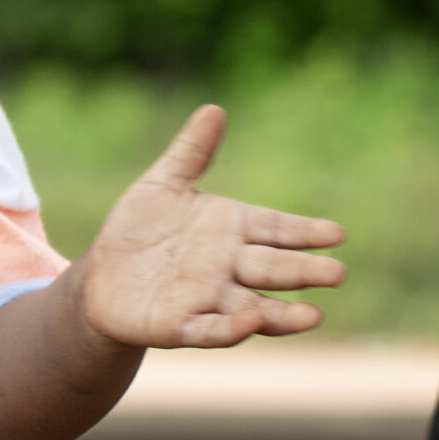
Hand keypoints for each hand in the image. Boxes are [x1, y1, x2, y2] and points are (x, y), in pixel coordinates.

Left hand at [78, 105, 345, 347]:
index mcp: (232, 231)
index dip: (305, 232)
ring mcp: (209, 299)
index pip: (276, 230)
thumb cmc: (140, 230)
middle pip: (273, 269)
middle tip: (337, 273)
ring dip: (283, 315)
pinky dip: (230, 329)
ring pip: (255, 308)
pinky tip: (249, 323)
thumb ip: (191, 153)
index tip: (336, 233)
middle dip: (304, 272)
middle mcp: (229, 268)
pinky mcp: (180, 326)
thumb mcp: (162, 185)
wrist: (101, 276)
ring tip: (314, 316)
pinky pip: (210, 330)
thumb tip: (214, 109)